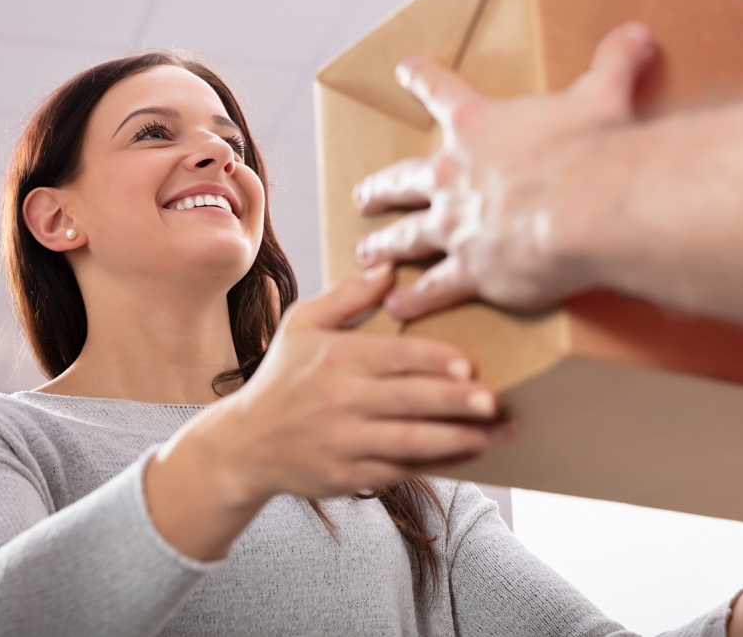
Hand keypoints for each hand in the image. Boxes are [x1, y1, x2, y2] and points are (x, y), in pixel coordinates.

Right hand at [212, 264, 516, 502]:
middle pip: (410, 400)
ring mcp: (345, 442)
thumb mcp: (301, 324)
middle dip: (456, 402)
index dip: (436, 361)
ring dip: (460, 439)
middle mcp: (340, 400)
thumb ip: (346, 295)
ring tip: (498, 433)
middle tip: (494, 401)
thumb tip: (388, 265)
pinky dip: (440, 464)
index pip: (396, 356)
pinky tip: (470, 453)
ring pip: (413, 442)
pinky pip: (404, 471)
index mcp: (335, 357)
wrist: (244, 444)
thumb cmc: (282, 377)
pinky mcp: (349, 477)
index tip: (471, 364)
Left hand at [353, 22, 655, 319]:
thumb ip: (614, 62)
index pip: (442, 92)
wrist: (584, 207)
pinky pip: (435, 289)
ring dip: (385, 244)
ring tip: (366, 251)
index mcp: (479, 126)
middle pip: (404, 178)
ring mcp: (457, 226)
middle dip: (382, 187)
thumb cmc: (590, 147)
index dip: (423, 79)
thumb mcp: (604, 94)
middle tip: (362, 195)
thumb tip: (637, 33)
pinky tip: (397, 306)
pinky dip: (416, 299)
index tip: (405, 70)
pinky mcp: (472, 271)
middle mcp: (454, 176)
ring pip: (408, 236)